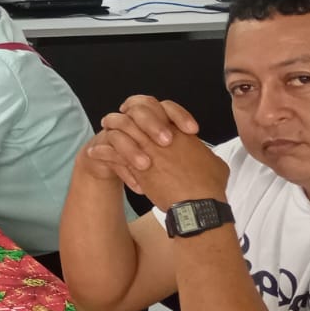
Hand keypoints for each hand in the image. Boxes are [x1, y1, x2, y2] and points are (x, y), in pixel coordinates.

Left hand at [87, 96, 226, 209]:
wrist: (198, 204)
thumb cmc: (210, 185)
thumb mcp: (214, 163)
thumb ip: (204, 154)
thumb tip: (206, 157)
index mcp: (179, 132)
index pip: (159, 106)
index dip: (147, 106)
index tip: (139, 110)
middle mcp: (160, 137)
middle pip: (136, 112)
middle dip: (125, 113)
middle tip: (116, 117)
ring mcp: (146, 150)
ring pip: (121, 130)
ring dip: (110, 129)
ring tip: (103, 131)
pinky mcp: (136, 168)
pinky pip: (112, 154)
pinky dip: (102, 152)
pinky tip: (94, 152)